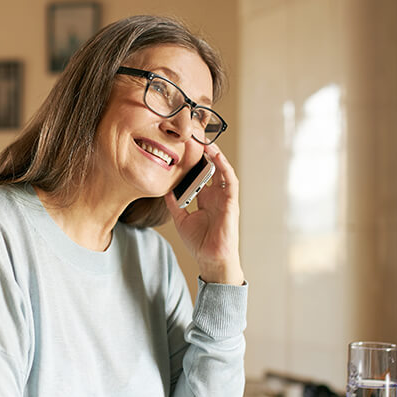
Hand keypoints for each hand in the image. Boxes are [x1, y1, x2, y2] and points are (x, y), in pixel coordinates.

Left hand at [164, 144, 242, 284]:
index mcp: (205, 198)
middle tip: (195, 137)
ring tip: (206, 141)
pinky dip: (224, 167)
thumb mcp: (181, 219)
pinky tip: (217, 156)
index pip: (200, 174)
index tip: (184, 148)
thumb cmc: (199, 242)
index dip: (194, 161)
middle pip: (211, 168)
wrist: (210, 259)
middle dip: (205, 153)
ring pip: (222, 170)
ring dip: (216, 156)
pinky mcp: (231, 202)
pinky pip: (230, 181)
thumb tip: (165, 189)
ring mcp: (224, 198)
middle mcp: (216, 195)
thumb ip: (174, 203)